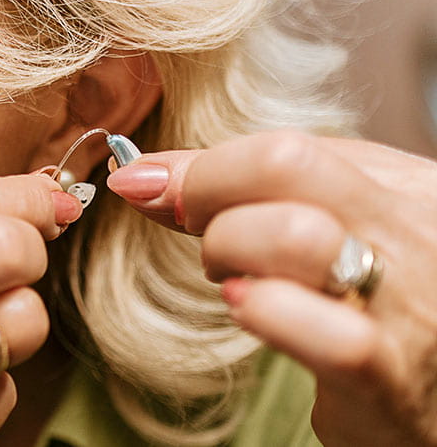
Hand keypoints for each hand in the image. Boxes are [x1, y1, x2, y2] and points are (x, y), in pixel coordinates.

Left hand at [108, 131, 436, 446]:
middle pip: (285, 164)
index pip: (285, 145)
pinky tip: (253, 315)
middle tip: (202, 237)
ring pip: (294, 235)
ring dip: (230, 255)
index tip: (155, 189)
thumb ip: (244, 192)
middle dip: (205, 195)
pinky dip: (267, 315)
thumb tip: (141, 172)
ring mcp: (414, 302)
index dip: (204, 167)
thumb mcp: (329, 229)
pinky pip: (326, 335)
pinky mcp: (396, 376)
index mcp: (406, 187)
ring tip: (236, 284)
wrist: (435, 403)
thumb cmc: (372, 313)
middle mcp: (419, 231)